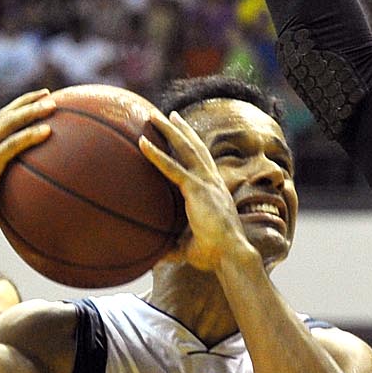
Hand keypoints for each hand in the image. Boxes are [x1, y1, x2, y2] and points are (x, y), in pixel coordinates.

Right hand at [0, 89, 55, 234]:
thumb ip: (11, 195)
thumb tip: (34, 204)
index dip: (17, 108)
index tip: (35, 100)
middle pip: (6, 114)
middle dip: (27, 101)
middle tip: (48, 94)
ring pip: (10, 122)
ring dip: (32, 110)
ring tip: (53, 104)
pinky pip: (13, 144)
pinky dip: (31, 135)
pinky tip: (48, 131)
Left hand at [137, 109, 250, 272]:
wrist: (230, 255)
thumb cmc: (214, 256)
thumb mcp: (188, 249)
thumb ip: (172, 248)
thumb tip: (154, 257)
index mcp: (214, 192)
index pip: (202, 164)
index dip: (193, 148)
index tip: (183, 136)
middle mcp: (212, 182)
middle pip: (196, 148)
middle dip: (183, 130)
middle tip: (170, 116)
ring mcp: (206, 183)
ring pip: (185, 148)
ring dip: (169, 130)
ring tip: (153, 116)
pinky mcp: (196, 189)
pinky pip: (171, 168)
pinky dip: (155, 154)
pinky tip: (141, 143)